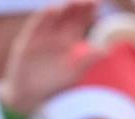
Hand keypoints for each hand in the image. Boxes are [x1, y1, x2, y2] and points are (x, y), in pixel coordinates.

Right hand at [0, 0, 101, 117]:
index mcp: (70, 40)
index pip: (81, 21)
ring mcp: (42, 35)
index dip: (88, 11)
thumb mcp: (74, 73)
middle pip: (69, 15)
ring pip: (54, 17)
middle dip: (78, 6)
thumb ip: (87, 60)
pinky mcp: (28, 39)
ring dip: (64, 8)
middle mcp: (56, 34)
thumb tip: (105, 50)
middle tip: (90, 0)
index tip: (98, 2)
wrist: (30, 94)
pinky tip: (54, 9)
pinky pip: (38, 25)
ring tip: (75, 2)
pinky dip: (46, 17)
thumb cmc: (54, 84)